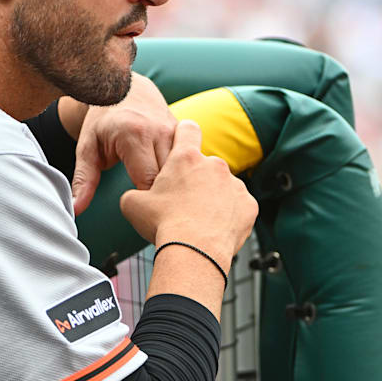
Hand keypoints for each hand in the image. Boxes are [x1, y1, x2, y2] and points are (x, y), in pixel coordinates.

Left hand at [66, 73, 177, 214]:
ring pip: (185, 172)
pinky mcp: (186, 134)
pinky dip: (182, 175)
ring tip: (163, 196)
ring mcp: (176, 131)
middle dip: (163, 197)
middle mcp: (160, 132)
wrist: (125, 88)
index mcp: (134, 136)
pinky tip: (174, 182)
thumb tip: (75, 209)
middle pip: (170, 179)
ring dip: (175, 187)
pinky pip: (190, 162)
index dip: (145, 202)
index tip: (138, 208)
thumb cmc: (104, 121)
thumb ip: (84, 180)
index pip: (149, 183)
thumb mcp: (88, 148)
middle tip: (152, 207)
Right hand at [120, 120, 257, 267]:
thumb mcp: (133, 205)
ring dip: (214, 198)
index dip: (184, 135)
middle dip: (197, 180)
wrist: (194, 252)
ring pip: (223, 186)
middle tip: (184, 203)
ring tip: (200, 221)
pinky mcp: (249, 205)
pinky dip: (230, 215)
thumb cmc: (164, 225)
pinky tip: (215, 229)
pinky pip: (239, 206)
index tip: (181, 145)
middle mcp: (214, 165)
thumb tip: (135, 197)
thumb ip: (135, 192)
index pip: (188, 129)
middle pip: (205, 165)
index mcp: (186, 159)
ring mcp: (235, 185)